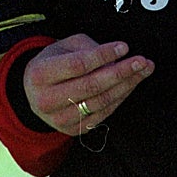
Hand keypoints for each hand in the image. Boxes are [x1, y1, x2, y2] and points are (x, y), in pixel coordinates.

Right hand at [24, 34, 153, 134]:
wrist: (33, 92)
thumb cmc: (53, 63)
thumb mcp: (63, 47)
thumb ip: (88, 48)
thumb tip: (118, 56)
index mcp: (40, 74)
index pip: (78, 65)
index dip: (103, 56)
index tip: (124, 47)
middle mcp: (46, 99)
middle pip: (92, 86)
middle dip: (122, 72)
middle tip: (142, 61)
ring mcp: (59, 118)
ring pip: (100, 102)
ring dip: (126, 85)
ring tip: (143, 71)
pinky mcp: (72, 129)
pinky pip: (103, 113)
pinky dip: (120, 98)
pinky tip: (130, 84)